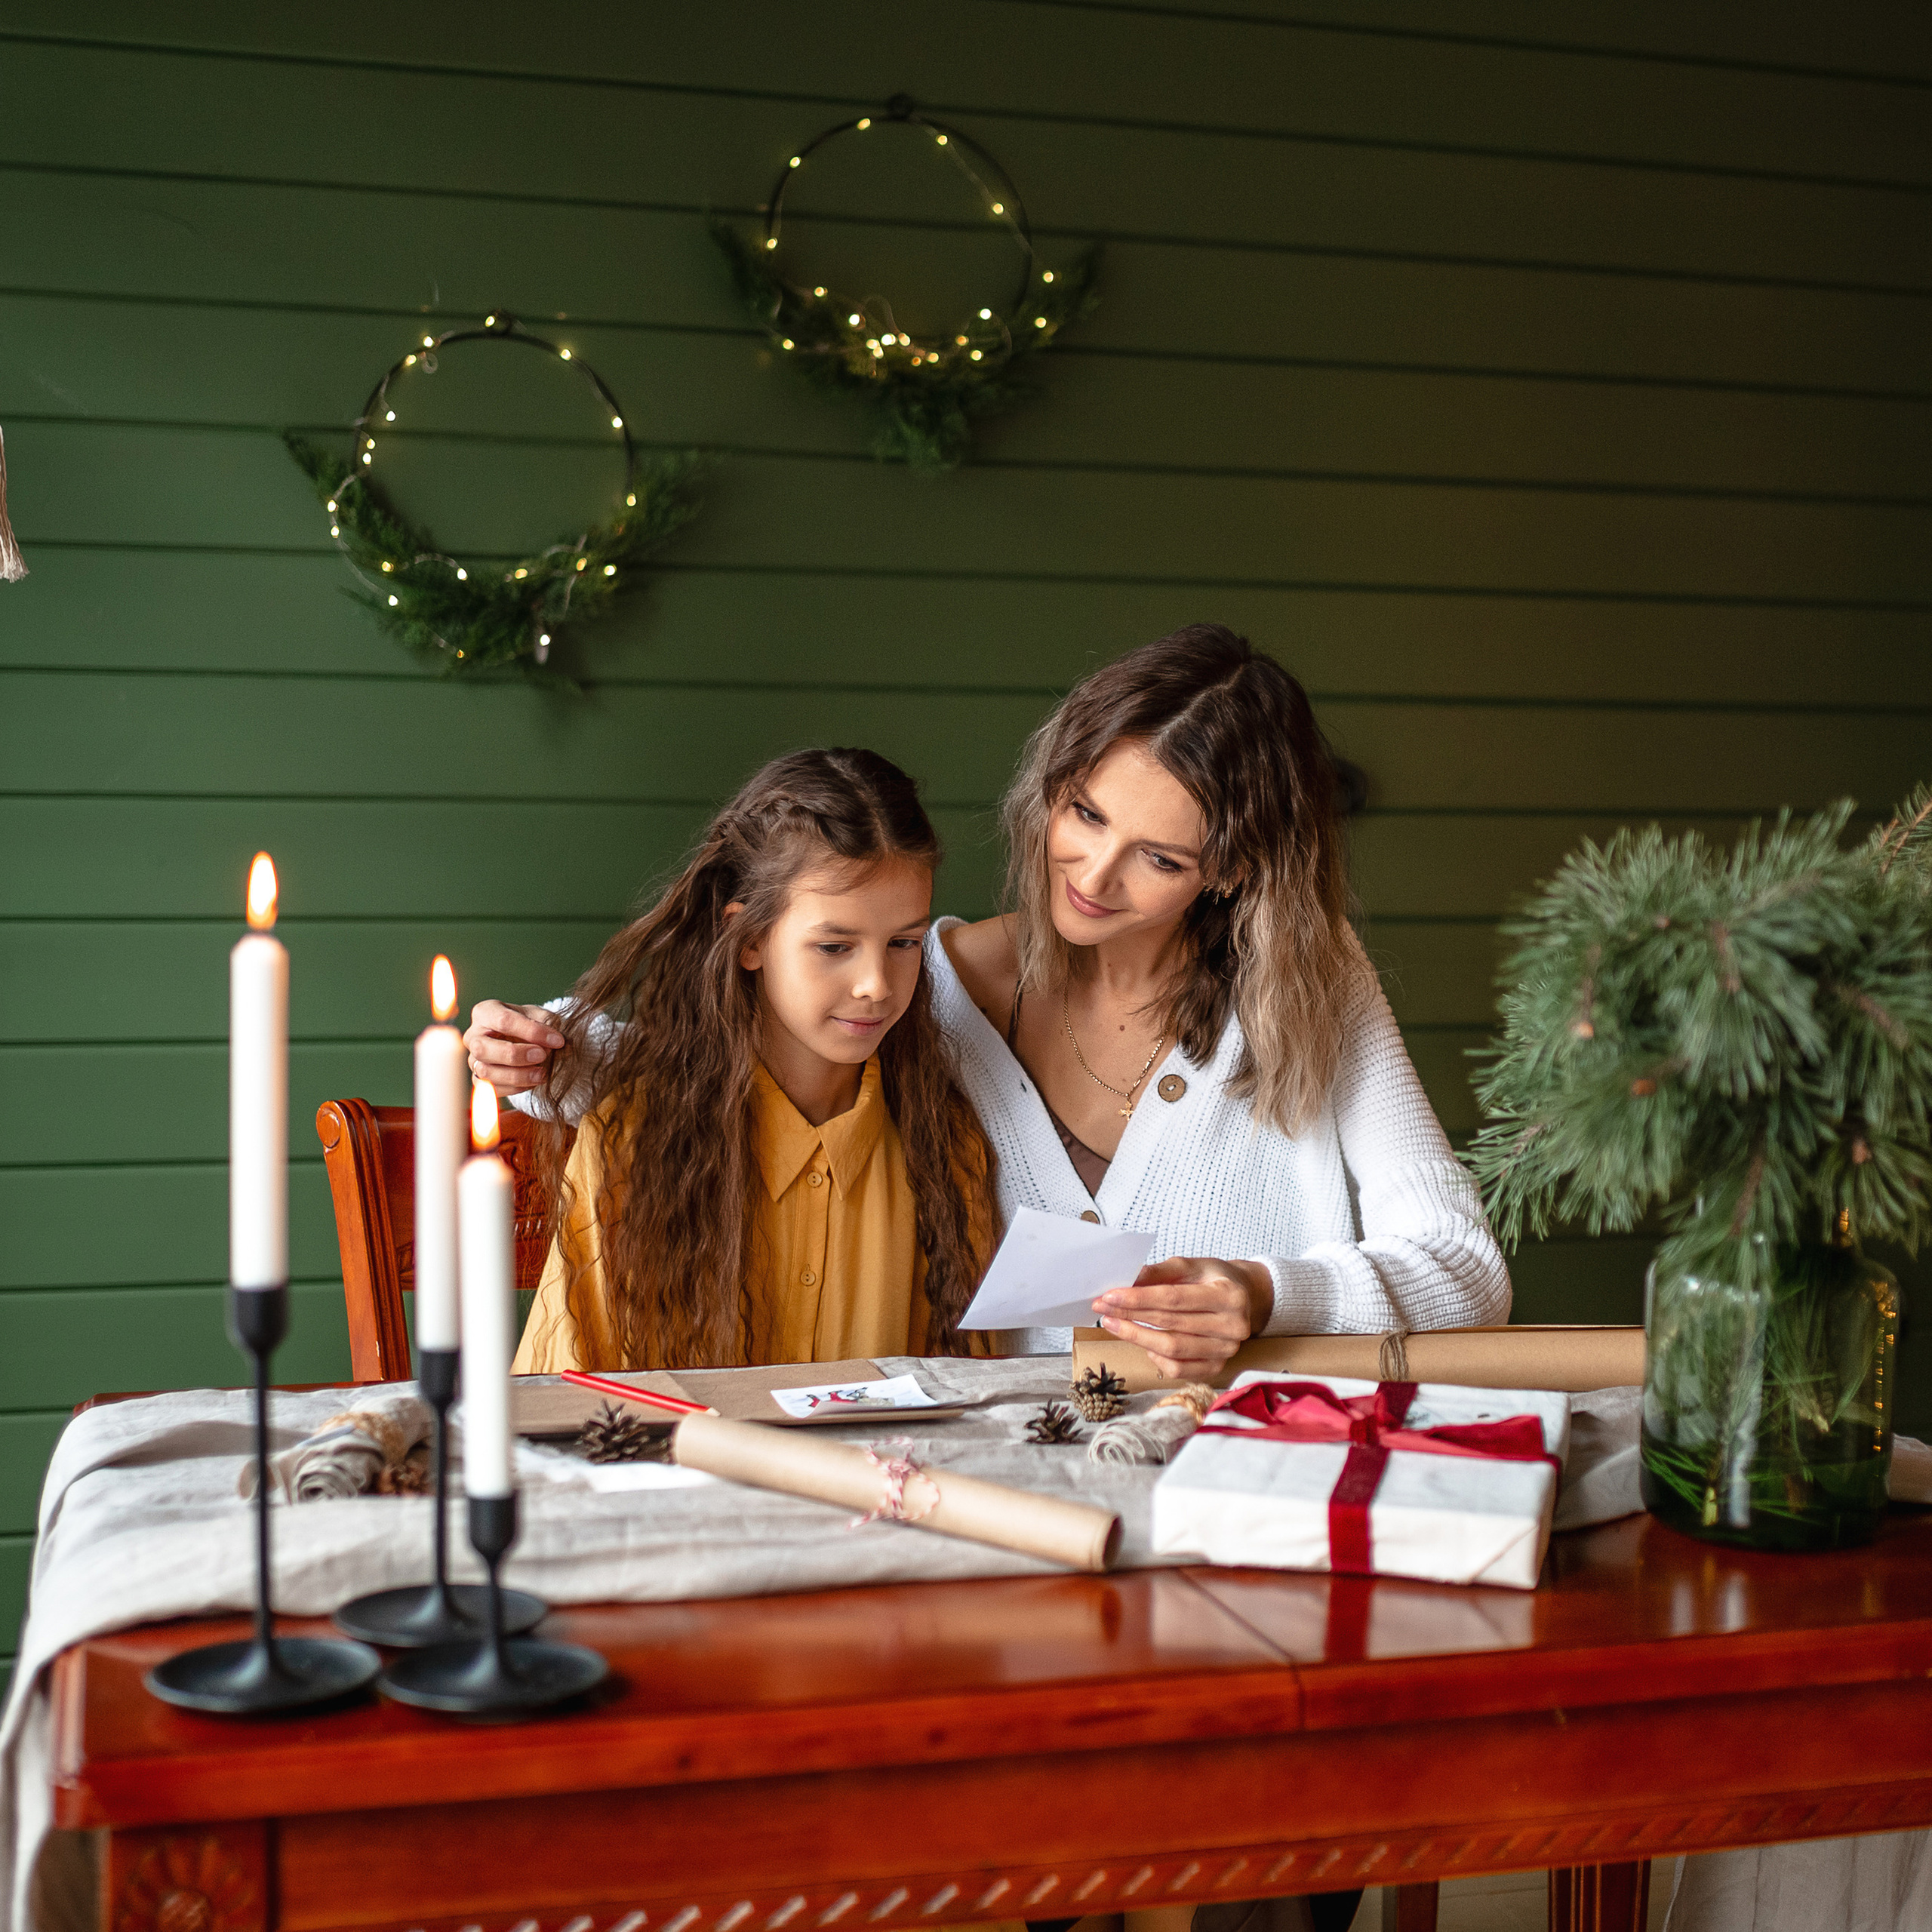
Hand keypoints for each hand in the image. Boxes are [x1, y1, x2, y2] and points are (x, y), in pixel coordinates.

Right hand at [464, 1000, 565, 1095]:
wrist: (523, 1040)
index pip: (504, 1021)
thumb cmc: (529, 1024)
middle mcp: (473, 1036)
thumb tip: (556, 1041)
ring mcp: (473, 1060)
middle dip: (515, 1055)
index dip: (532, 1031)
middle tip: (542, 1055)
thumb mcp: (539, 1016)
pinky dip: (515, 1087)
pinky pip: (492, 1088)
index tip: (557, 1040)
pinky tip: (533, 1081)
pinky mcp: (478, 1080)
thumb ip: (547, 1024)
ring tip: (542, 1073)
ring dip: (518, 1075)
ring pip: (486, 1072)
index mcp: (485, 1012)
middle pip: (483, 1049)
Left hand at [1091, 1256, 1272, 1378]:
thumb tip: (1128, 1279)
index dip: (1139, 1298)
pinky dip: (1156, 1358)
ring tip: (1113, 1323)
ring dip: (1136, 1337)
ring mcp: (1227, 1351)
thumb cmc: (1216, 1279)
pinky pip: (1179, 1369)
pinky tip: (1144, 1344)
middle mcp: (1233, 1326)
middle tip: (1103, 1308)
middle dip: (1131, 1315)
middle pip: (1170, 1324)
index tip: (1110, 1295)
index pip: (1175, 1299)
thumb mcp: (1192, 1265)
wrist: (1246, 1298)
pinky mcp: (1218, 1367)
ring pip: (1172, 1350)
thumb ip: (1160, 1272)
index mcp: (1229, 1295)